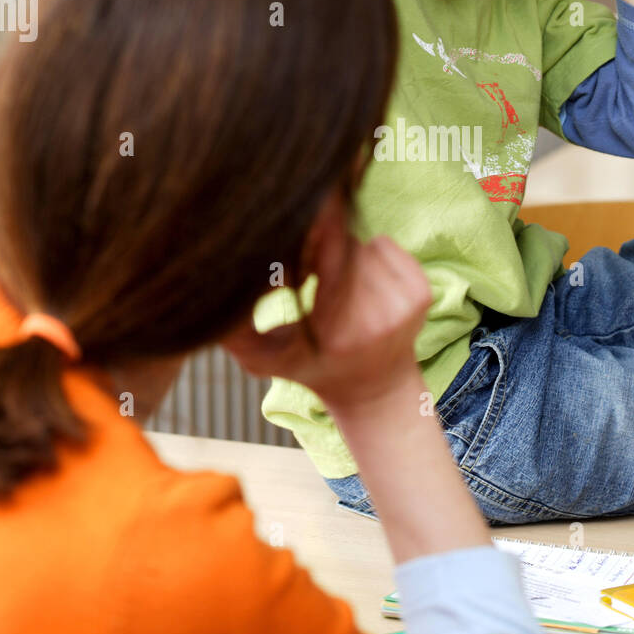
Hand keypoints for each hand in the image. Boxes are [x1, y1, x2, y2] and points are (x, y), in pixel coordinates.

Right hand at [221, 224, 432, 416]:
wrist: (376, 389)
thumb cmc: (313, 367)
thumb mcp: (266, 360)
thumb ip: (236, 333)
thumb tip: (211, 297)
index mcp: (337, 332)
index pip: (320, 260)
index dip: (300, 247)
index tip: (288, 259)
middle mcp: (377, 317)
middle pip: (341, 247)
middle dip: (319, 248)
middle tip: (306, 270)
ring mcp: (405, 305)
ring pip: (362, 244)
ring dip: (343, 252)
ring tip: (332, 281)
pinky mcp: (423, 292)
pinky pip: (386, 245)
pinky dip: (370, 253)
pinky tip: (361, 282)